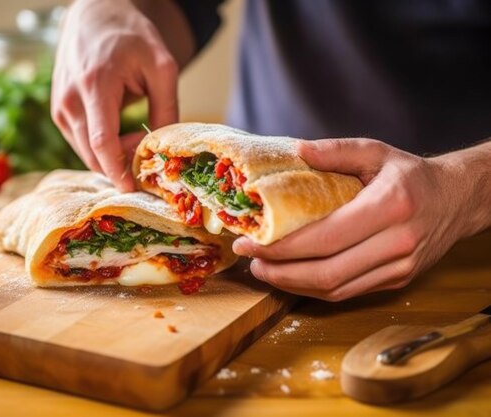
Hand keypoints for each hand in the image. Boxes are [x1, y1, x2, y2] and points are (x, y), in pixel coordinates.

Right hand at [51, 0, 178, 190]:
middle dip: (120, 165)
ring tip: (135, 139)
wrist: (95, 14)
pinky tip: (119, 135)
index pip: (101, 141)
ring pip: (84, 151)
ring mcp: (59, 107)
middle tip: (146, 158)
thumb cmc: (131, 36)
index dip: (116, 170)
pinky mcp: (58, 111)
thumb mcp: (162, 66)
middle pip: (92, 153)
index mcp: (95, 85)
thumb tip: (165, 148)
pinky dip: (99, 148)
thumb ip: (166, 108)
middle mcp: (70, 99)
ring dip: (110, 157)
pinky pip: (79, 142)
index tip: (132, 189)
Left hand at [233, 138, 473, 300]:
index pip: (325, 239)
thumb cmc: (412, 174)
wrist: (457, 200)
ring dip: (292, 285)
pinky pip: (348, 293)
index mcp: (390, 207)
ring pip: (335, 290)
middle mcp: (397, 243)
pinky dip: (314, 288)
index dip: (282, 247)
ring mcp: (400, 267)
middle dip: (279, 271)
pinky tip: (292, 276)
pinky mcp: (398, 280)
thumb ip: (336, 150)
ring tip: (263, 269)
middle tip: (250, 259)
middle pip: (326, 273)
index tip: (250, 241)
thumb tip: (296, 151)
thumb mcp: (377, 151)